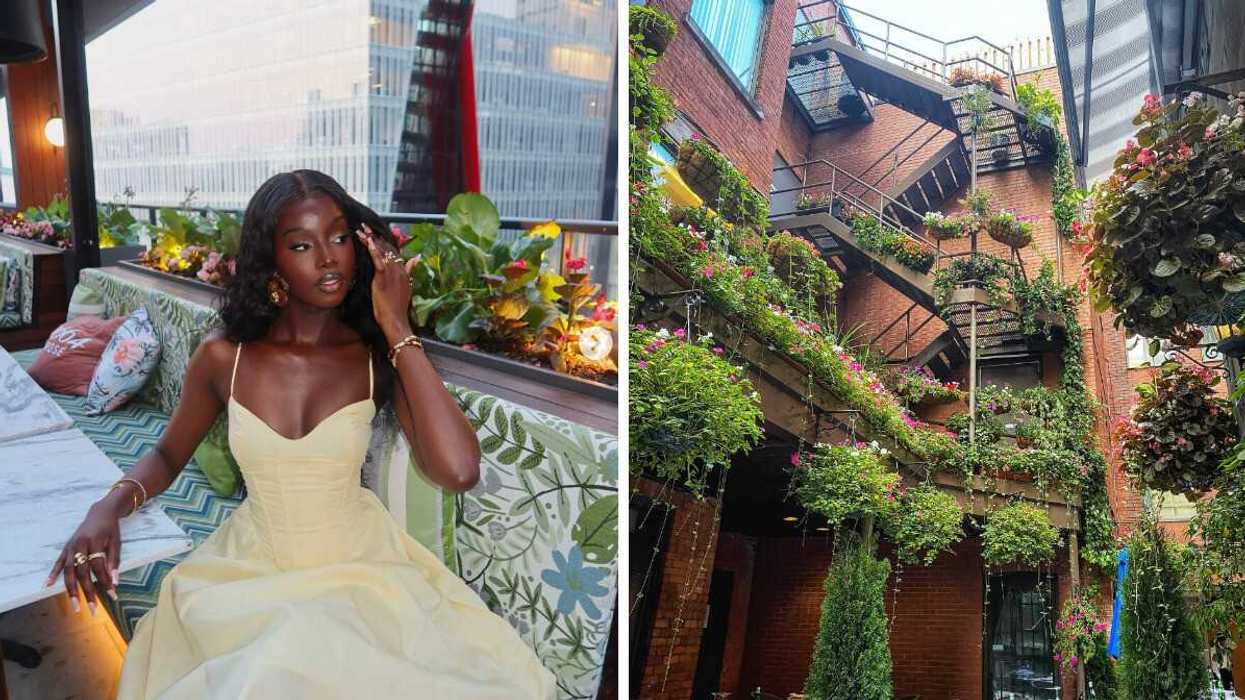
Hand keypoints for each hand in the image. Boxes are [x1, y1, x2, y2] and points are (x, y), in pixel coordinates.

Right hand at [46, 501, 120, 614]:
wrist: (100, 513)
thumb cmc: (111, 530)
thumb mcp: (117, 543)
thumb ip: (114, 562)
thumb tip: (114, 583)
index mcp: (94, 542)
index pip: (98, 566)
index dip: (105, 581)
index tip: (112, 595)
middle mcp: (79, 545)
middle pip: (82, 572)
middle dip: (87, 592)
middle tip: (93, 609)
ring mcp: (70, 547)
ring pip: (68, 571)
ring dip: (71, 590)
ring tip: (75, 605)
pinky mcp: (65, 548)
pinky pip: (58, 563)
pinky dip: (52, 574)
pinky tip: (46, 586)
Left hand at [356, 224, 416, 338]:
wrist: (397, 320)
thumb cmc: (398, 307)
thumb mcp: (406, 287)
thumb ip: (410, 270)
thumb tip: (417, 258)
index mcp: (403, 271)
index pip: (394, 251)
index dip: (384, 241)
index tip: (374, 233)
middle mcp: (399, 269)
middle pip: (387, 248)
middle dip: (375, 236)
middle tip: (364, 226)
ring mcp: (392, 273)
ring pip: (381, 252)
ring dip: (371, 239)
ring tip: (361, 230)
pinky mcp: (383, 278)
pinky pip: (379, 261)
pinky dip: (373, 250)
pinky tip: (368, 242)